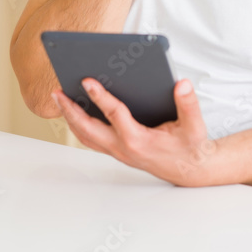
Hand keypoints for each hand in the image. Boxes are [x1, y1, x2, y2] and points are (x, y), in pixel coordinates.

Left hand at [51, 77, 219, 187]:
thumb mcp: (195, 127)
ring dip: (70, 118)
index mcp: (139, 141)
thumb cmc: (190, 148)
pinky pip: (91, 139)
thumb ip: (189, 105)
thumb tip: (182, 85)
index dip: (100, 97)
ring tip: (59, 97)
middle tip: (57, 91)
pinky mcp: (117, 151)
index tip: (87, 80)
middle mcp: (123, 148)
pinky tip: (75, 111)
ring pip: (86, 136)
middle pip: (88, 129)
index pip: (114, 115)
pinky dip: (79, 125)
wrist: (190, 170)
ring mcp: (118, 152)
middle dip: (70, 110)